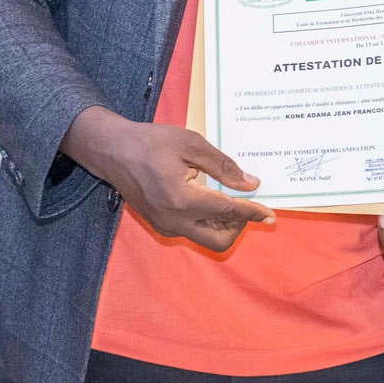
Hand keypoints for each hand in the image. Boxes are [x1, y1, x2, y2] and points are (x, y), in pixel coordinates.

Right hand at [61, 106, 272, 251]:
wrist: (112, 150)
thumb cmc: (151, 142)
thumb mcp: (192, 144)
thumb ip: (223, 166)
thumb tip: (250, 184)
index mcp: (184, 200)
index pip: (229, 212)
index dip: (253, 213)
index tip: (271, 216)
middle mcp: (174, 221)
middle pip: (220, 240)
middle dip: (239, 226)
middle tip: (245, 203)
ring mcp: (165, 226)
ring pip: (206, 239)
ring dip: (224, 225)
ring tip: (227, 198)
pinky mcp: (160, 226)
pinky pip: (192, 232)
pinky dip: (208, 222)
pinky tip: (209, 199)